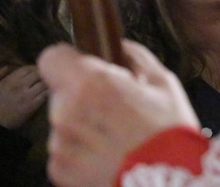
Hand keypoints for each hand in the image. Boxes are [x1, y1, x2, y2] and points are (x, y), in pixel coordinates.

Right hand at [0, 65, 47, 128]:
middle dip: (41, 74)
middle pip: (38, 74)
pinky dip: (48, 92)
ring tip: (47, 84)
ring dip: (46, 82)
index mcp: (10, 80)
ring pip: (43, 83)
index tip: (34, 71)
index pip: (27, 68)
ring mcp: (28, 96)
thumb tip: (7, 67)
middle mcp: (20, 86)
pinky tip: (48, 92)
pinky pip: (45, 95)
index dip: (33, 68)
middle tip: (42, 77)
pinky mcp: (33, 106)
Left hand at [37, 40, 199, 186]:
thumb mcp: (163, 83)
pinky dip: (81, 152)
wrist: (168, 181)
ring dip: (81, 125)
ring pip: (62, 123)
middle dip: (81, 96)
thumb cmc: (168, 133)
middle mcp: (67, 112)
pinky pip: (64, 151)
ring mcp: (60, 145)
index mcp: (90, 83)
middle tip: (113, 107)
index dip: (68, 60)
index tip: (83, 67)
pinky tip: (107, 155)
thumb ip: (135, 57)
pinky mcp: (59, 172)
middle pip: (60, 92)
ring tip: (114, 137)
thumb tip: (120, 47)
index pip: (51, 58)